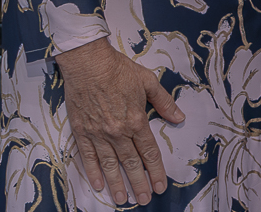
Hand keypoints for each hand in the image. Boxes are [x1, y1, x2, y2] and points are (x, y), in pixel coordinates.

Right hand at [55, 38, 184, 205]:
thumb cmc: (119, 70)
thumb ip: (164, 103)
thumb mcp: (149, 82)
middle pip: (131, 163)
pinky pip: (88, 156)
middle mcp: (117, 131)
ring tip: (123, 199)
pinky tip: (98, 185)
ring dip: (117, 183)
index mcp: (136, 120)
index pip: (149, 152)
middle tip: (145, 199)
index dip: (156, 171)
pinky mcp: (81, 131)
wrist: (88, 63)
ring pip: (109, 164)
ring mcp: (98, 133)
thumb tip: (179, 118)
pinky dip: (93, 172)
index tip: (161, 185)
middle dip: (139, 183)